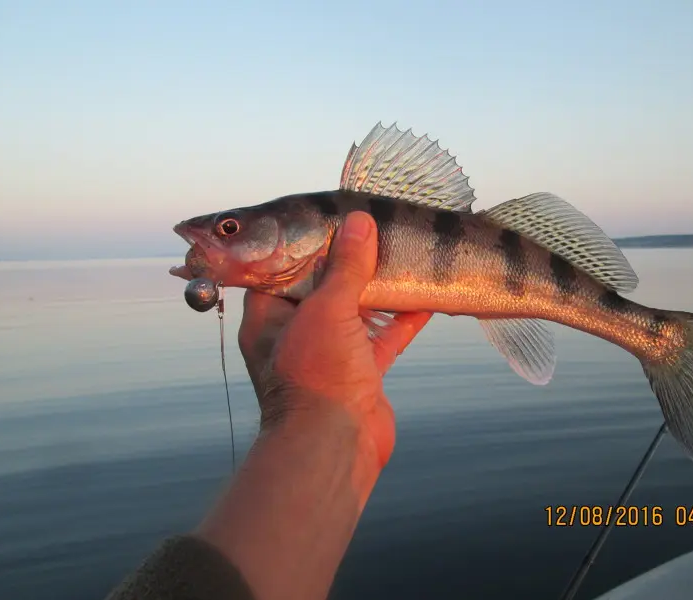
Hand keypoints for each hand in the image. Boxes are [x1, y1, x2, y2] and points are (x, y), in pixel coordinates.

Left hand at [237, 211, 431, 465]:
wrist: (335, 447)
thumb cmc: (315, 377)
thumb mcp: (327, 310)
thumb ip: (345, 267)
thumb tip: (359, 223)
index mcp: (269, 316)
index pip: (280, 268)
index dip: (303, 243)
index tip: (329, 219)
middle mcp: (295, 333)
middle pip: (322, 287)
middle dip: (349, 263)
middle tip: (372, 232)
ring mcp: (329, 354)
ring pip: (355, 311)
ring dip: (378, 288)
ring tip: (400, 256)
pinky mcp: (359, 373)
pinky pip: (382, 338)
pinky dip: (401, 319)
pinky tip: (423, 298)